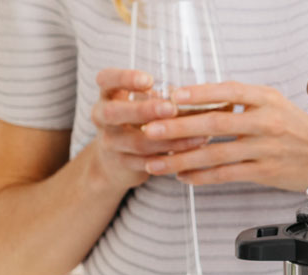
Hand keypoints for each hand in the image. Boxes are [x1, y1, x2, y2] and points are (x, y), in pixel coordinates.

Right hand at [88, 68, 206, 189]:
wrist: (114, 160)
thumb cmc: (137, 121)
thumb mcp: (144, 103)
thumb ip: (165, 97)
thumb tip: (205, 93)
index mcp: (108, 95)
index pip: (107, 79)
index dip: (125, 78)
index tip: (149, 79)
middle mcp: (102, 116)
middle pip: (115, 112)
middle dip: (144, 110)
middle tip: (170, 108)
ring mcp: (110, 142)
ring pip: (137, 142)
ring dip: (169, 139)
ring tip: (198, 135)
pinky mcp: (122, 164)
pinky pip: (147, 163)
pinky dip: (170, 159)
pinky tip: (192, 154)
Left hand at [140, 81, 307, 190]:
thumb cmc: (297, 130)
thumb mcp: (274, 105)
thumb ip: (242, 102)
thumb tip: (197, 100)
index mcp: (267, 99)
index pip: (227, 91)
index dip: (197, 93)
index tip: (170, 96)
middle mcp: (266, 122)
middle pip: (215, 124)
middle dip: (177, 128)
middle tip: (150, 130)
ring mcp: (266, 149)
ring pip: (215, 154)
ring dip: (181, 159)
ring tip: (157, 162)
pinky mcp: (265, 172)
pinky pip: (226, 175)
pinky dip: (201, 176)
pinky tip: (183, 176)